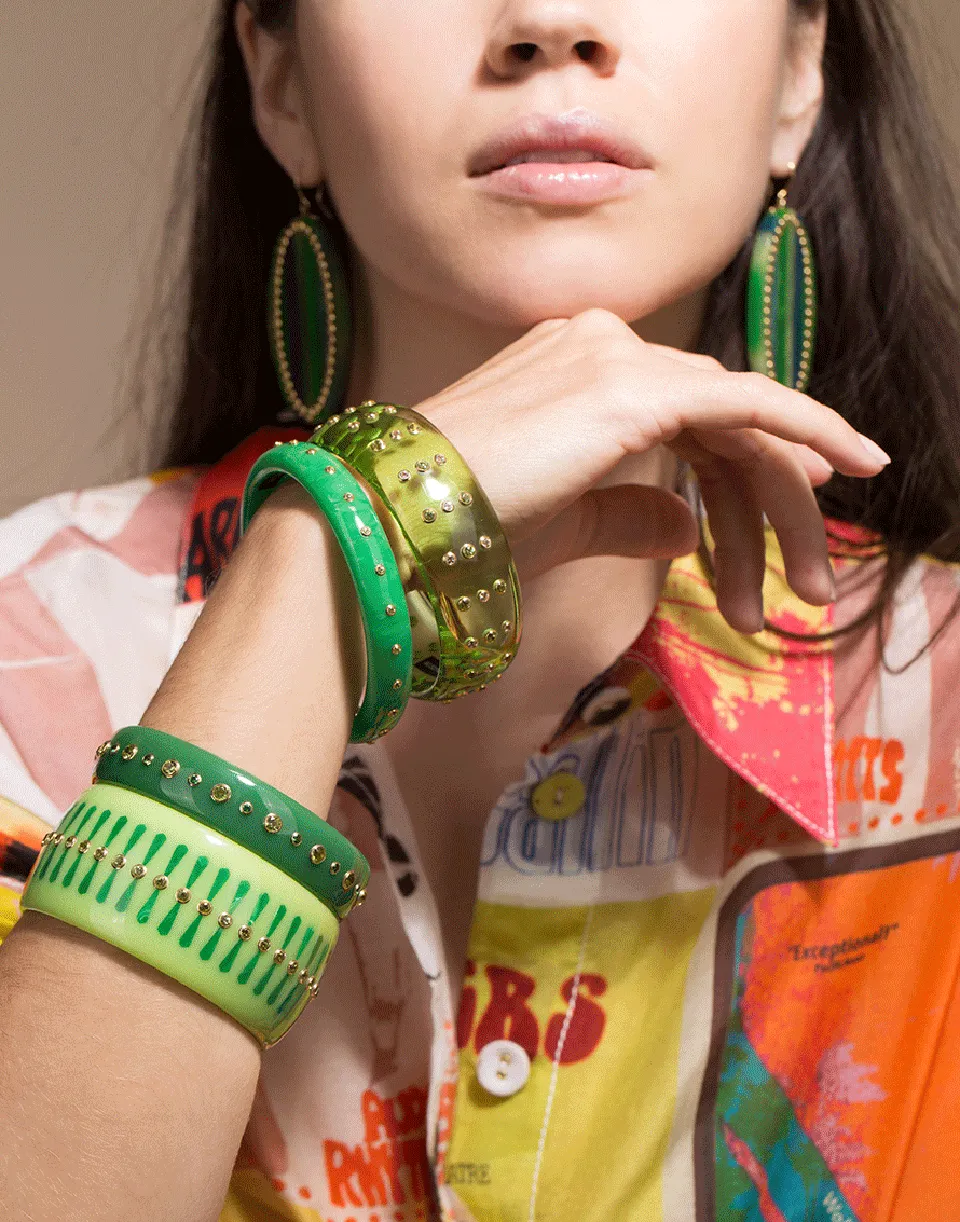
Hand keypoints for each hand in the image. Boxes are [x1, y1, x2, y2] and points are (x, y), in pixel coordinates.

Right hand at [416, 309, 888, 633]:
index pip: (681, 418)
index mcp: (572, 369)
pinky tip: (852, 462)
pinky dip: (808, 427)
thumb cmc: (459, 529)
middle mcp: (598, 346)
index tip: (774, 528)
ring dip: (784, 501)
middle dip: (769, 505)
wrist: (396, 523)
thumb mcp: (561, 525)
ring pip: (740, 420)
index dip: (738, 476)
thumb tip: (683, 527)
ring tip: (809, 581)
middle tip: (805, 583)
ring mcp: (615, 358)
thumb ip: (626, 514)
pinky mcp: (633, 389)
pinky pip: (749, 402)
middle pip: (720, 420)